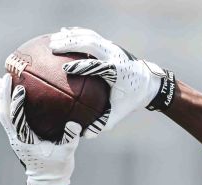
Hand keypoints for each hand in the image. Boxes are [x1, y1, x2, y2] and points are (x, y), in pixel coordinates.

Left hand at [0, 74, 80, 184]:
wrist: (47, 180)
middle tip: (4, 77)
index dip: (16, 104)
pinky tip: (6, 94)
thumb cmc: (57, 167)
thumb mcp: (67, 153)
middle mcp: (16, 138)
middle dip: (2, 95)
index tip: (20, 88)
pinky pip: (7, 118)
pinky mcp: (16, 136)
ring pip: (2, 115)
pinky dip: (4, 104)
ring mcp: (14, 137)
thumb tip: (74, 123)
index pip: (17, 120)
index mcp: (26, 141)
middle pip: (3, 114)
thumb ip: (70, 138)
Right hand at [49, 27, 174, 137]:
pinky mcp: (110, 44)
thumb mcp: (119, 114)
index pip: (98, 66)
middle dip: (71, 43)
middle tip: (52, 47)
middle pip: (91, 43)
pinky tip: (63, 32)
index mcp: (117, 71)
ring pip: (90, 36)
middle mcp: (115, 55)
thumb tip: (83, 134)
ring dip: (71, 36)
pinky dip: (77, 33)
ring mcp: (113, 47)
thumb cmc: (131, 99)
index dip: (82, 66)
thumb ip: (102, 124)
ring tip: (53, 39)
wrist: (149, 82)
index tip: (65, 69)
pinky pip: (91, 35)